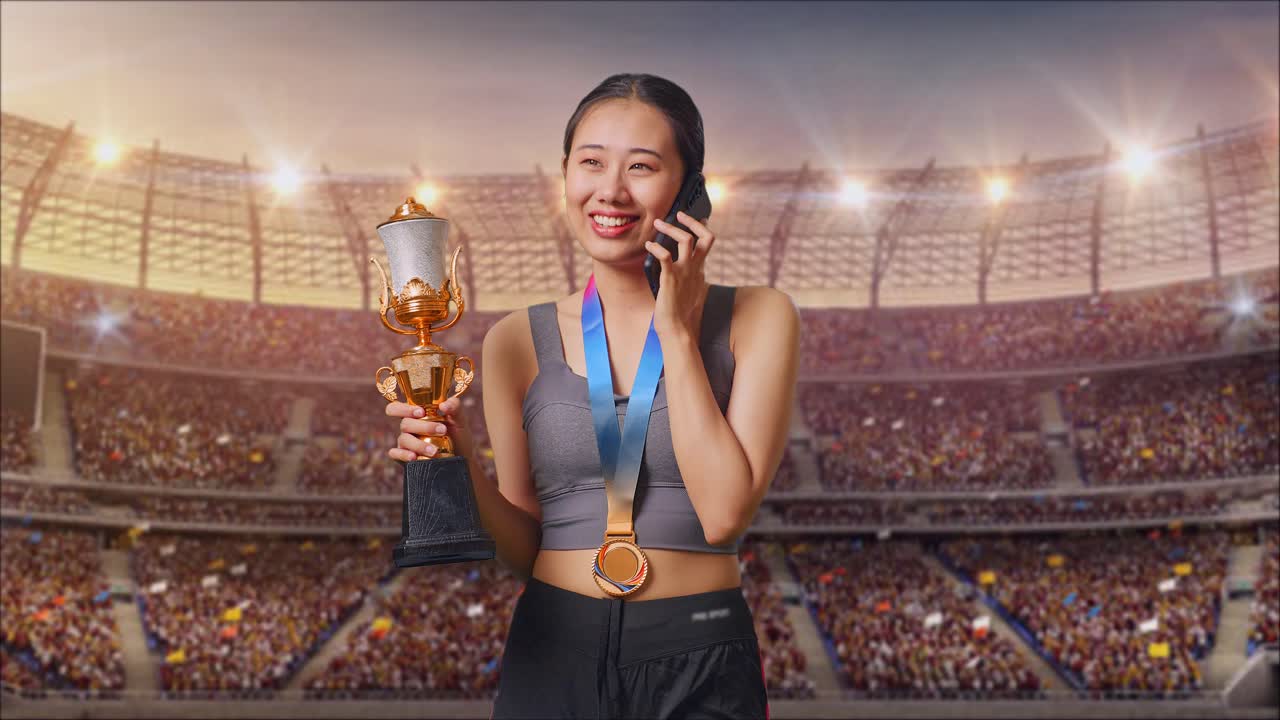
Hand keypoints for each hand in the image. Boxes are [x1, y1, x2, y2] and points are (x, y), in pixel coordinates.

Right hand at [385, 396, 474, 462]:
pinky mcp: (405, 458)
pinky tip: (414, 457)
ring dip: (419, 444)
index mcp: (417, 415)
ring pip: (404, 439)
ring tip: (435, 451)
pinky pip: (396, 455)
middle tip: (442, 430)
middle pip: (405, 424)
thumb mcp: (460, 420)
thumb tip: (443, 405)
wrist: (463, 459)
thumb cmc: (458, 436)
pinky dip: (404, 455)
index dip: (404, 408)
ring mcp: (406, 443)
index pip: (397, 408)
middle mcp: (409, 428)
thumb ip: (454, 407)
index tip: (422, 412)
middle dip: (424, 427)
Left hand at [646, 210, 716, 341]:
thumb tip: (680, 270)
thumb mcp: (689, 291)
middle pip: (705, 237)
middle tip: (679, 214)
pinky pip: (665, 256)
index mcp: (700, 270)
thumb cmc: (680, 314)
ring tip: (658, 223)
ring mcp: (685, 273)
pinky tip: (648, 246)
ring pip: (686, 240)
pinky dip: (656, 247)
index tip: (697, 218)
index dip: (703, 228)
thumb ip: (689, 278)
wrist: (678, 330)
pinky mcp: (671, 279)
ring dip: (671, 228)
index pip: (707, 243)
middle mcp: (695, 268)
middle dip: (693, 221)